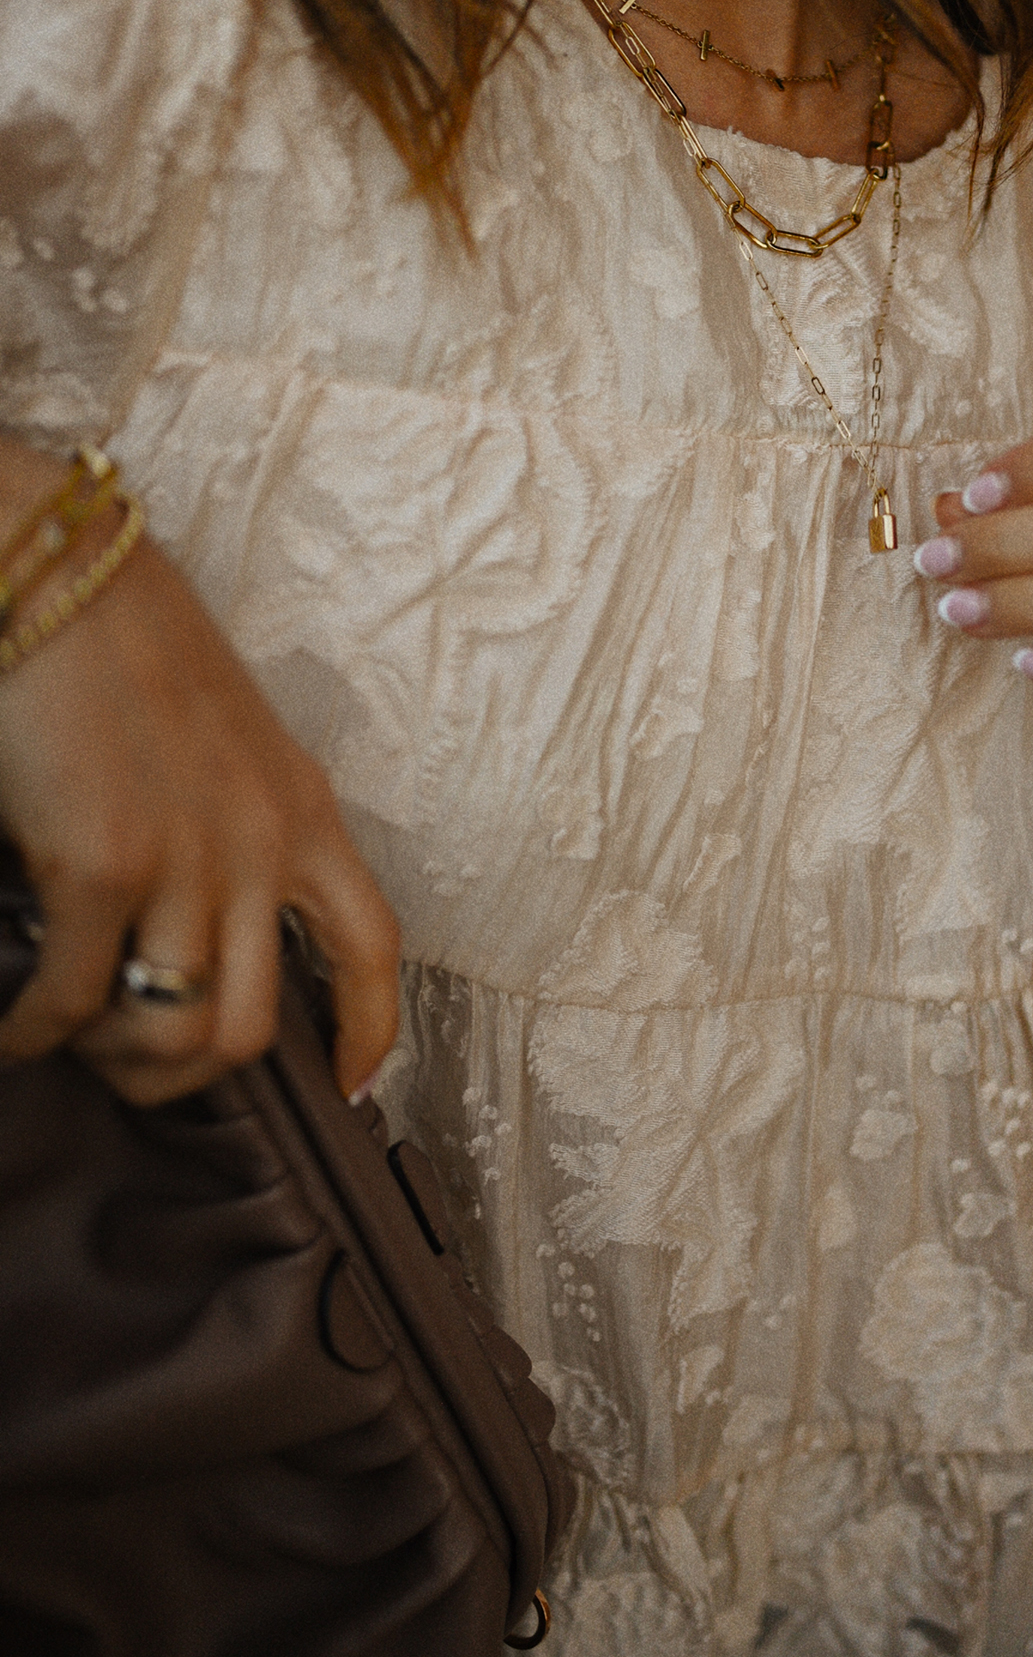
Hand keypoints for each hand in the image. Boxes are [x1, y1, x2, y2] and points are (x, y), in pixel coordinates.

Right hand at [0, 443, 399, 1105]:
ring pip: (175, 1034)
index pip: (372, 947)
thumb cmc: (126, 645)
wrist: (60, 573)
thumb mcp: (228, 740)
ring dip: (112, 1058)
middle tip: (127, 1059)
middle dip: (182, 1071)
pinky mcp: (104, 864)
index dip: (370, 1031)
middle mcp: (262, 847)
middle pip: (253, 1029)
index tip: (352, 1083)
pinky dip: (38, 1031)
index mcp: (305, 811)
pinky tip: (17, 1025)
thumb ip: (234, 827)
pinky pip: (76, 1001)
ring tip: (69, 1034)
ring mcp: (189, 860)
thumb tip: (193, 927)